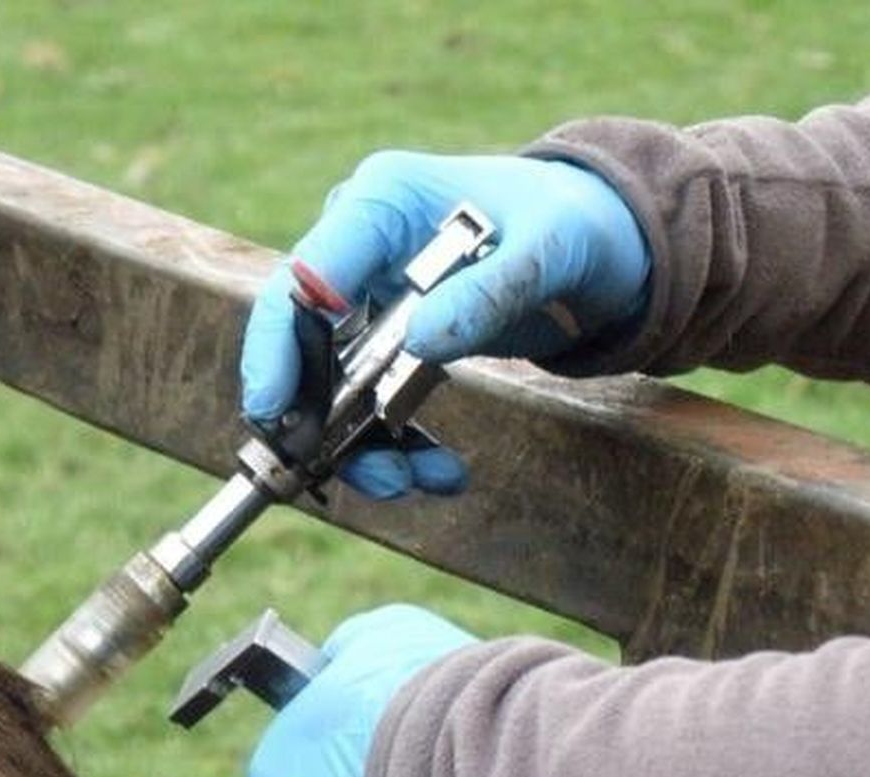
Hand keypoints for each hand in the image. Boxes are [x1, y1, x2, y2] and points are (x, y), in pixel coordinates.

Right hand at [242, 152, 649, 497]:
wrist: (594, 240)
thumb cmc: (572, 222)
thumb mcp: (548, 250)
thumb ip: (486, 292)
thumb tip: (418, 340)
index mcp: (380, 201)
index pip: (304, 276)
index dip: (277, 344)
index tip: (275, 408)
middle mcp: (359, 247)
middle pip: (302, 340)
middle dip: (321, 415)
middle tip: (360, 471)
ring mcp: (369, 295)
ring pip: (332, 385)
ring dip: (365, 445)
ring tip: (417, 482)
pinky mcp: (388, 337)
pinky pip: (369, 400)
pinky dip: (396, 443)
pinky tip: (440, 471)